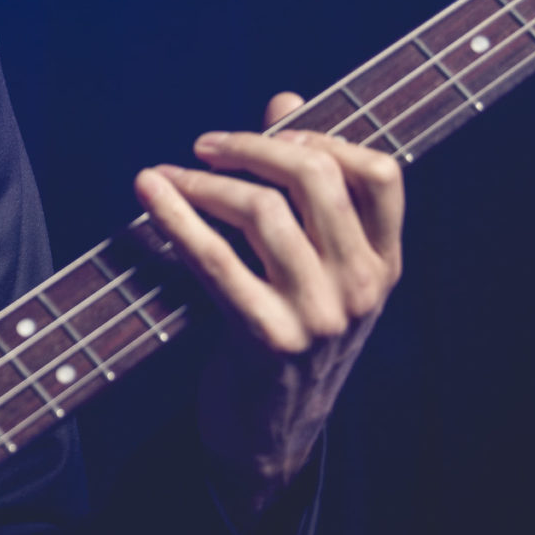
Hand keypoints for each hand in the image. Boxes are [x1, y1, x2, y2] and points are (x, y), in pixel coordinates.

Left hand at [133, 94, 404, 518]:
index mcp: (385, 264)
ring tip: (171, 176)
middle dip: (254, 146)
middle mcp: (363, 288)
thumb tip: (284, 99)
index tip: (273, 129)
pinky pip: (216, 260)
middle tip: (206, 145)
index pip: (382, 172)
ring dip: (206, 183)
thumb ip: (305, 189)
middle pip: (318, 178)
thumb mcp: (312, 268)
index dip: (324, 135)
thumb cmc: (284, 334)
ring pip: (264, 212)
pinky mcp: (269, 339)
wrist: (269, 435)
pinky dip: (176, 217)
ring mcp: (320, 316)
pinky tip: (148, 194)